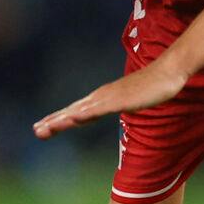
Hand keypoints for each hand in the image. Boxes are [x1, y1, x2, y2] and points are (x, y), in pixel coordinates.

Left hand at [34, 60, 188, 138]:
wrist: (168, 72)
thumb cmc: (154, 85)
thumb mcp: (134, 99)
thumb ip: (123, 103)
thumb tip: (120, 108)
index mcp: (104, 97)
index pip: (77, 110)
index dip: (59, 118)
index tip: (43, 126)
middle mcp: (101, 96)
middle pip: (73, 111)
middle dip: (53, 121)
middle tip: (35, 131)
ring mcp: (109, 97)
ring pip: (79, 111)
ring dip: (61, 120)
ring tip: (45, 128)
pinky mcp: (119, 100)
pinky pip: (98, 110)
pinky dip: (83, 115)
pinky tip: (72, 119)